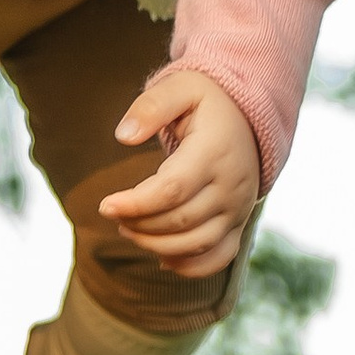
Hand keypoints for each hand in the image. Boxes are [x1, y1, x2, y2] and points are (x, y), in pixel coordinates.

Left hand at [97, 62, 260, 273]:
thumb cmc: (205, 100)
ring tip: (128, 230)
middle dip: (140, 223)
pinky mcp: (239, 222)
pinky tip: (163, 260)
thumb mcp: (180, 87)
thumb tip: (123, 136)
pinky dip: (192, 266)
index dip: (135, 203)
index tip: (105, 205)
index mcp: (214, 152)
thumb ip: (151, 107)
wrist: (249, 116)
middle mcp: (232, 186)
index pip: (172, 190)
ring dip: (157, 245)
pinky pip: (220, 256)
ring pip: (197, 243)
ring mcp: (239, 208)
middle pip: (180, 220)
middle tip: (113, 213)